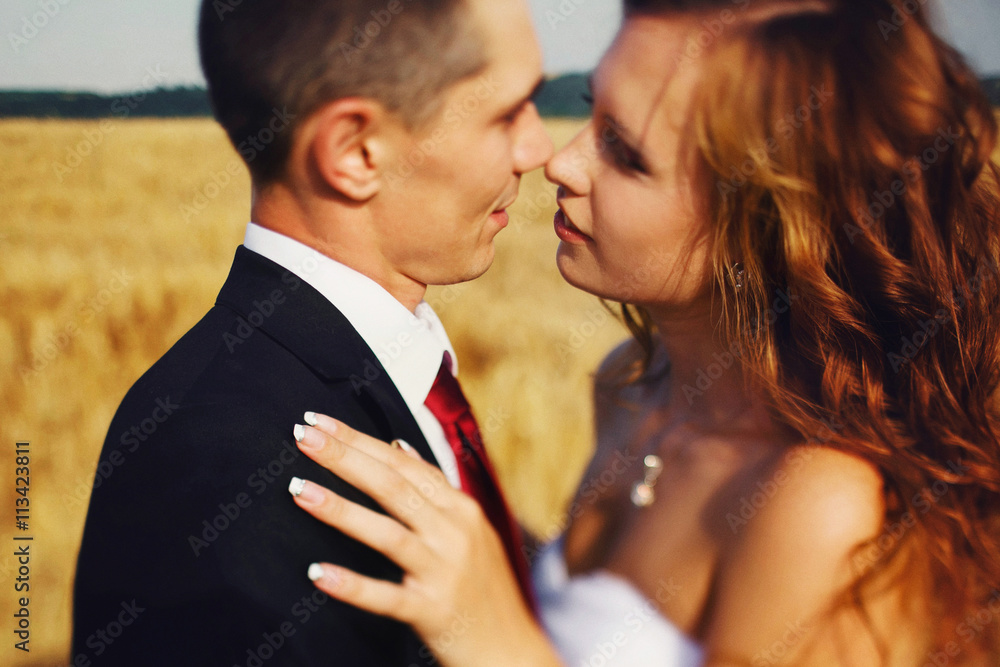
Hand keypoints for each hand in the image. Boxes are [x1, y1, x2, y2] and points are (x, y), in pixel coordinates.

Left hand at [288, 413, 562, 666]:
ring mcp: (444, 571)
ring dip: (341, 510)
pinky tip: (317, 572)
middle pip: (393, 486)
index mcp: (460, 508)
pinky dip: (352, 584)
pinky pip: (387, 596)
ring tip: (300, 490)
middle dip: (345, 457)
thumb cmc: (483, 588)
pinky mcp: (433, 610)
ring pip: (387, 534)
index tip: (320, 422)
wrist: (511, 650)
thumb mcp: (468, 528)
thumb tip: (399, 446)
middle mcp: (455, 532)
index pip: (402, 463)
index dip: (360, 440)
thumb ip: (433, 488)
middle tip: (303, 436)